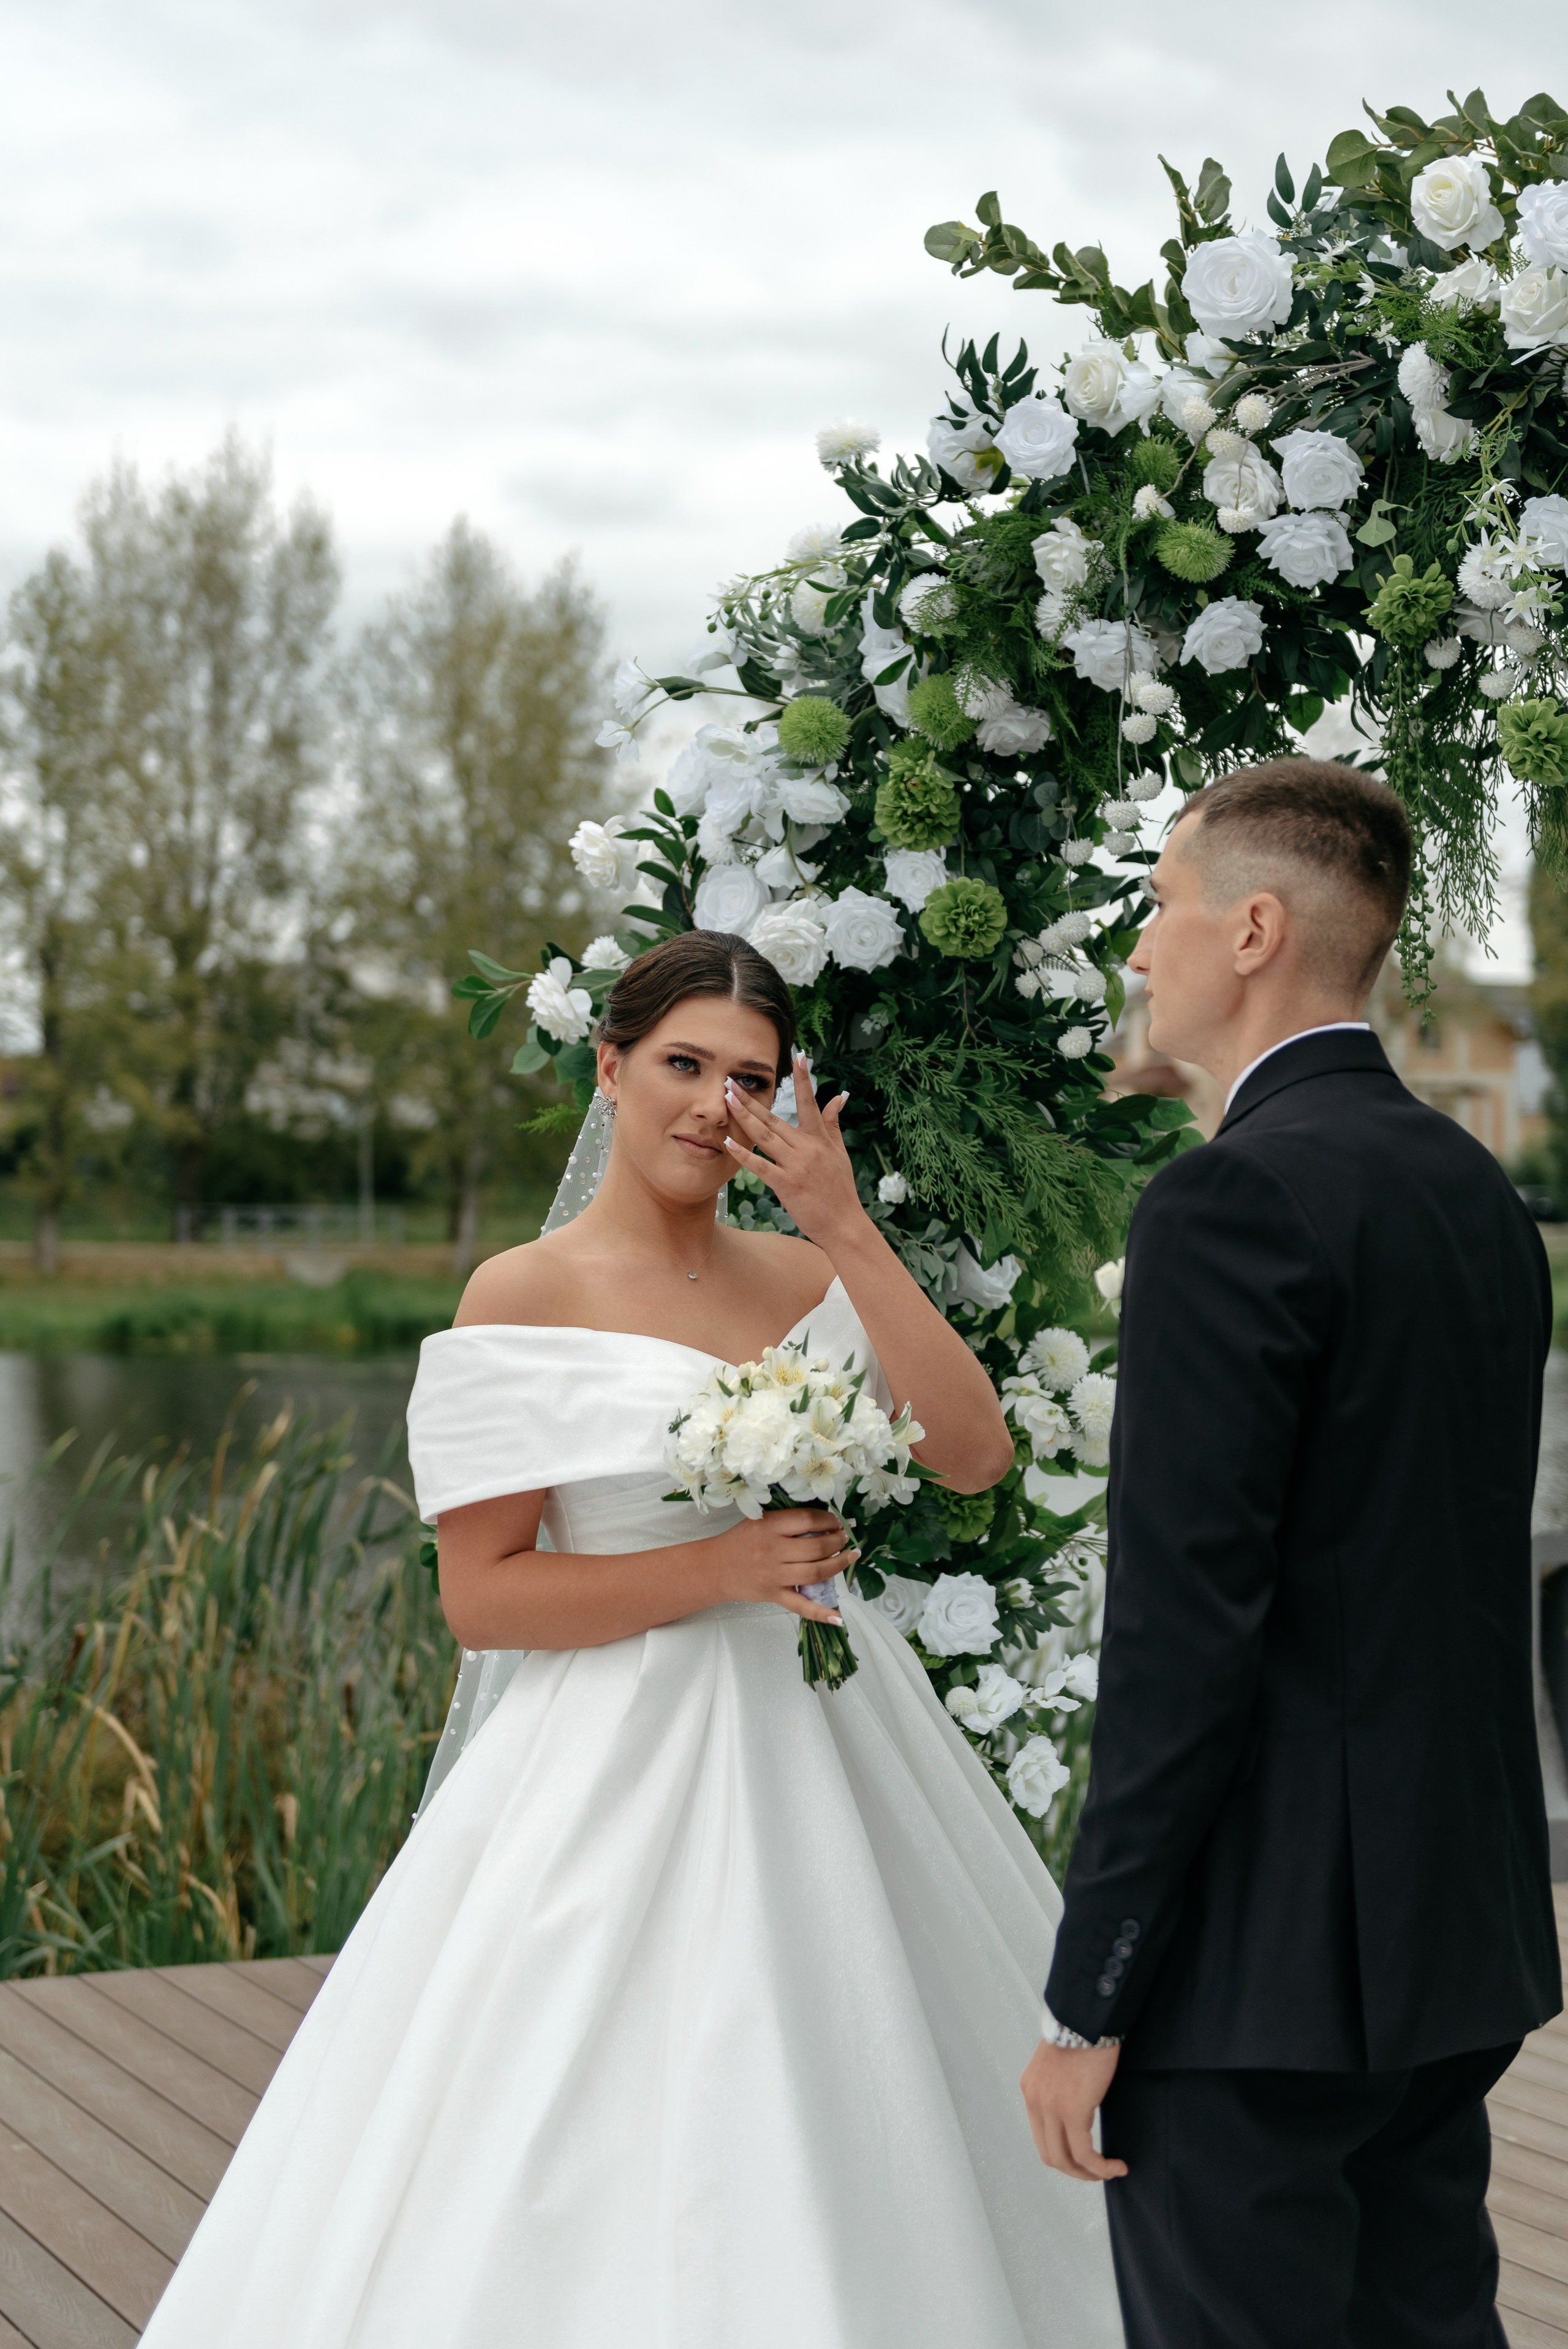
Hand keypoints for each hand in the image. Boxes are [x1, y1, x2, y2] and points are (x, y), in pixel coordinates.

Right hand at [707, 1507, 857, 1621]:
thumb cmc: (740, 1541)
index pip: (808, 1520)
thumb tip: (823, 1522)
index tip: (836, 1522)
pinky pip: (801, 1606)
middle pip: (816, 1547)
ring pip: (816, 1573)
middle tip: (845, 1539)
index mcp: (770, 1527)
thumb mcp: (760, 1521)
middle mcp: (773, 1550)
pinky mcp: (775, 1595)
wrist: (715, 1567)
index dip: (828, 1520)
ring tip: (849, 1556)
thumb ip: (787, 1522)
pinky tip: (838, 1617)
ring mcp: (775, 1576)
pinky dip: (820, 1613)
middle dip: (837, 1542)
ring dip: (838, 1564)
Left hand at [723, 1050, 863, 1250]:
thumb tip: (840, 1096)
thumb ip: (833, 1124)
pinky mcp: (786, 1184)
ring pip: (765, 1136)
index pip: (810, 1102)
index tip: (799, 1055)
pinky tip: (728, 1142)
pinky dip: (744, 1154)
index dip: (804, 1078)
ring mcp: (796, 1165)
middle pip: (774, 1117)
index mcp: (819, 1138)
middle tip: (731, 1081)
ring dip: (744, 1117)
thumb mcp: (840, 1153)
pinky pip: (760, 1166)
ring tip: (726, 1100)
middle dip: (751, 1099)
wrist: (844, 1223)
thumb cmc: (840, 1189)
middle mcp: (807, 1147)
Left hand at [1019, 2039, 1126, 2183]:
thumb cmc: (1081, 2036)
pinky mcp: (1073, 2111)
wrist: (1087, 2020)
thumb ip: (1059, 2089)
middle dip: (1074, 2170)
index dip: (1062, 2153)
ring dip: (1088, 2173)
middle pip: (1050, 2154)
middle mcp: (1035, 2102)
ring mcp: (1051, 2108)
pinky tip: (1117, 2166)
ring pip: (1065, 2159)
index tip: (1083, 2158)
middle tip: (1096, 2172)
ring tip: (1108, 2172)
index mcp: (1030, 2090)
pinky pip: (1085, 2153)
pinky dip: (1101, 2167)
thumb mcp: (1059, 2066)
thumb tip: (1075, 2108)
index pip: (1041, 2136)